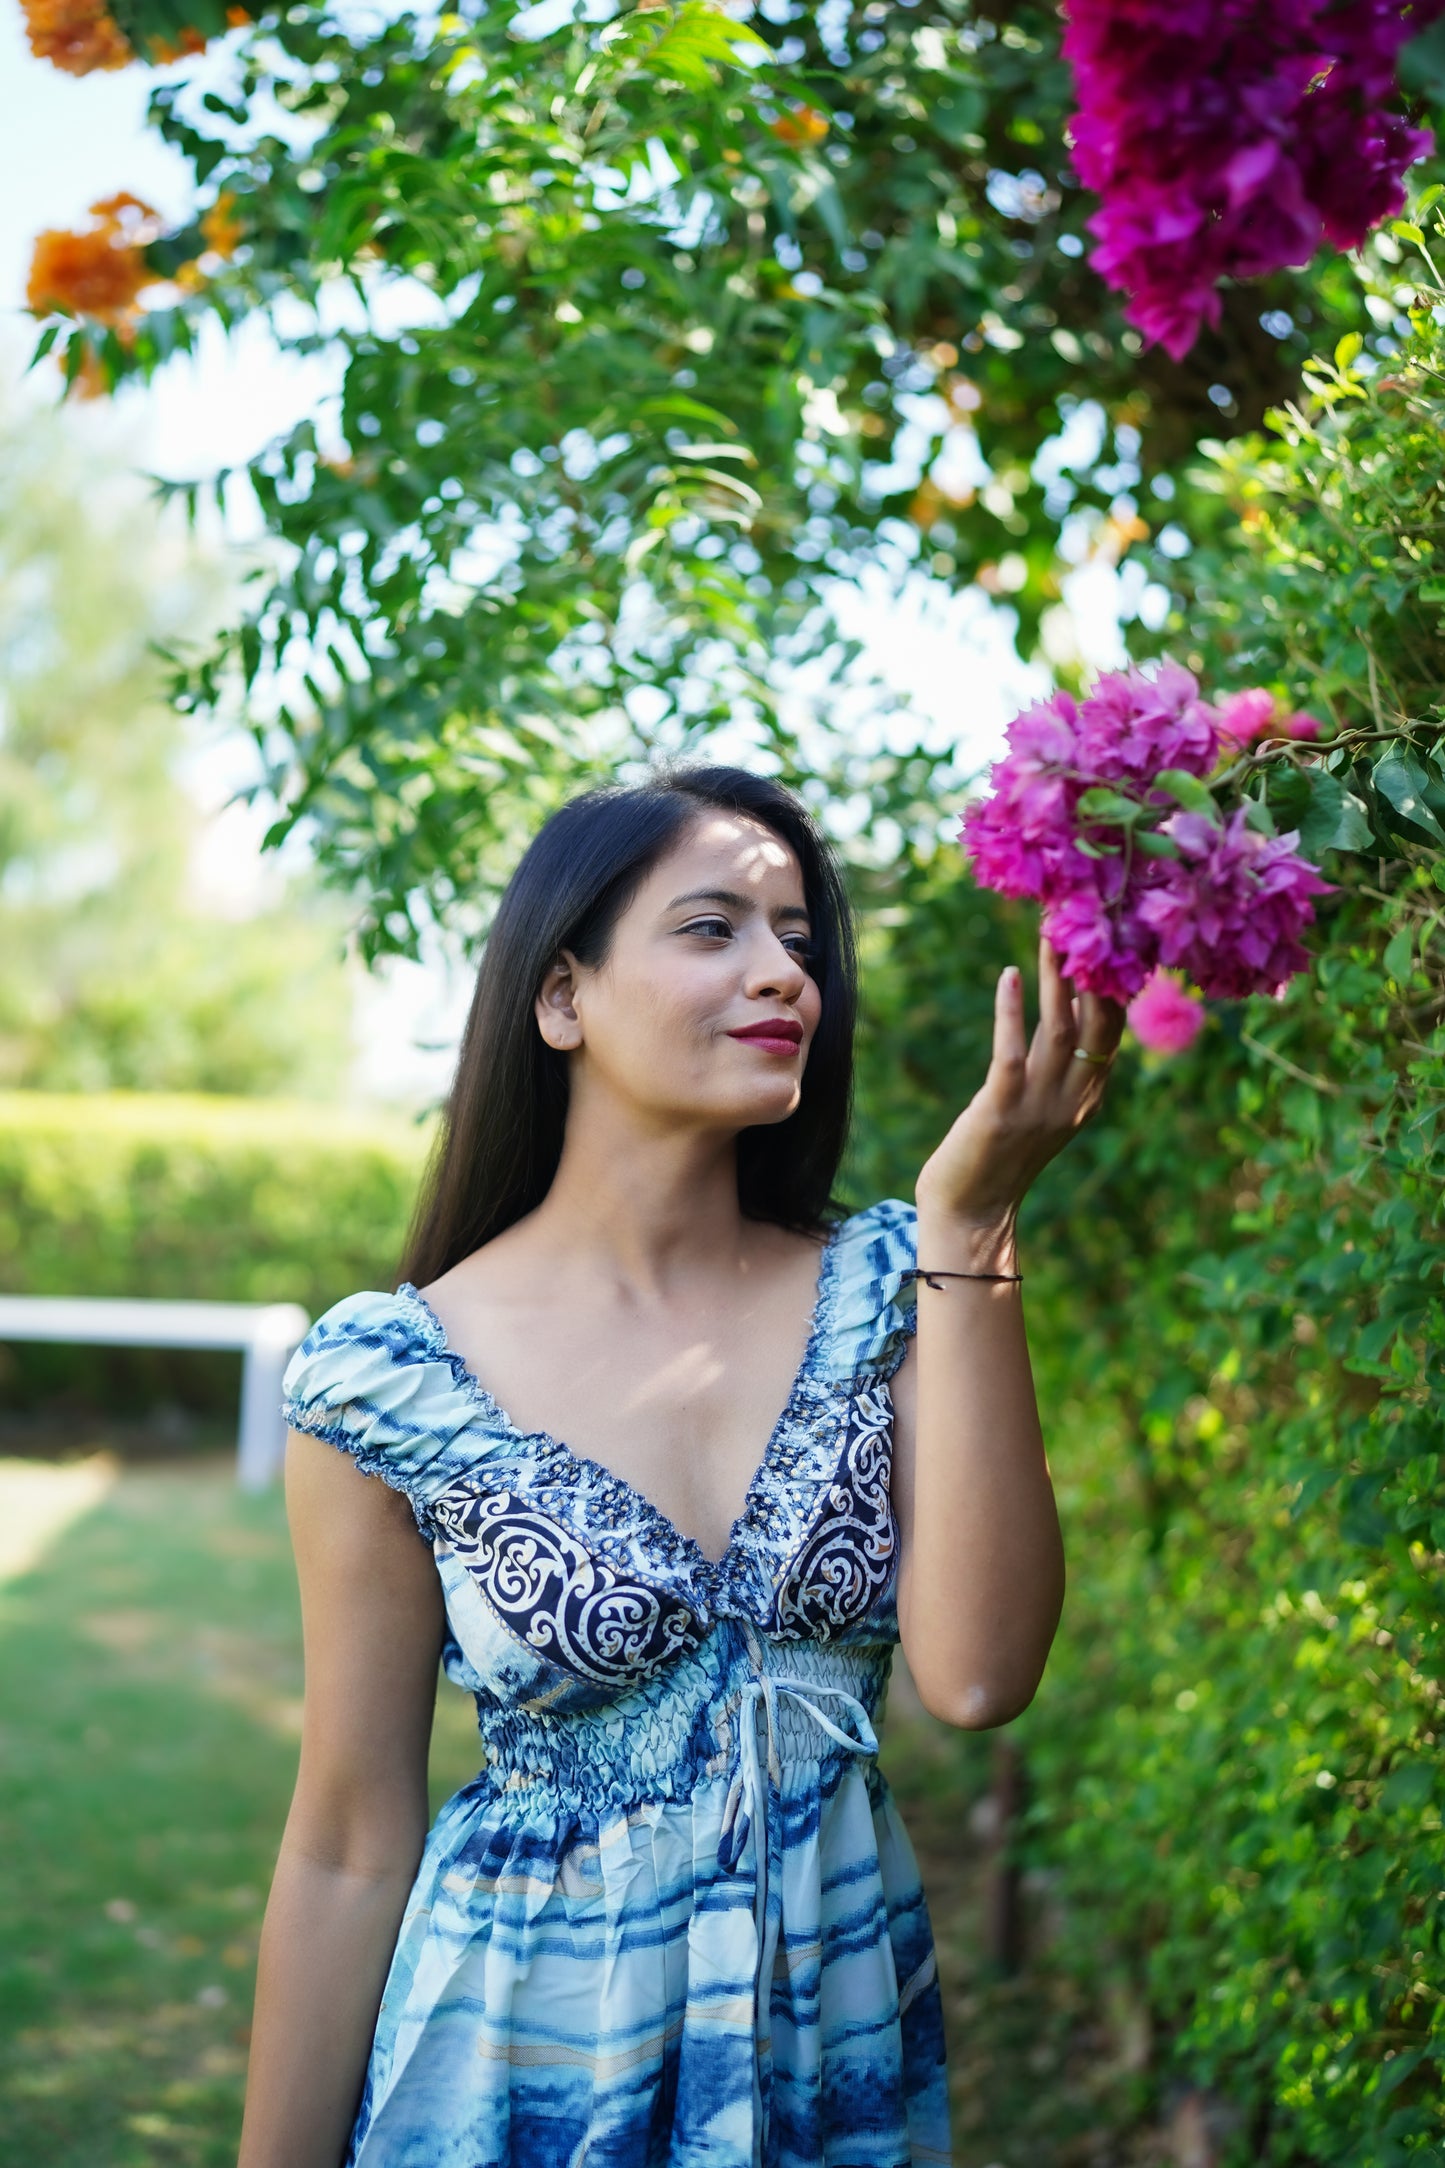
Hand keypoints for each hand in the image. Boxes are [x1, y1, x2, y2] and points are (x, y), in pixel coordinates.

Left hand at [915, 931, 1124, 1243]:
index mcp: (1088, 1096)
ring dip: (1055, 980)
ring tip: (1050, 935)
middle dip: (1093, 970)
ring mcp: (1039, 1107)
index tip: (1112, 935)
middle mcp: (1073, 1099)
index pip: (1114, 1030)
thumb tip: (1069, 1009)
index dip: (1116, 983)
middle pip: (1096, 1023)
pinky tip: (1008, 976)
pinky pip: (1011, 1053)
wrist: (971, 1213)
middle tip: (1086, 918)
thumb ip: (1060, 1066)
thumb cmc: (999, 1155)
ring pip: (1058, 1031)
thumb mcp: (1043, 1108)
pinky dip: (1011, 1012)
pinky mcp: (1000, 1112)